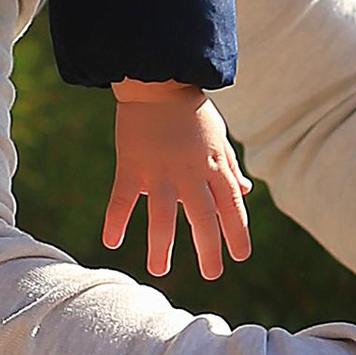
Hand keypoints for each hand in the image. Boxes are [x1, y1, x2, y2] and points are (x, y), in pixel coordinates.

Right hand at [105, 82, 253, 282]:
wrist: (158, 80)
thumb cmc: (192, 110)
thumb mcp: (218, 137)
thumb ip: (229, 167)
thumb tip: (244, 192)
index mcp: (214, 166)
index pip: (232, 207)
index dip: (238, 233)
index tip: (240, 256)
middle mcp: (190, 173)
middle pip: (203, 219)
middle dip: (208, 250)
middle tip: (211, 274)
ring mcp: (160, 171)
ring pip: (163, 216)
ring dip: (161, 246)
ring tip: (159, 270)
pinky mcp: (131, 166)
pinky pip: (122, 199)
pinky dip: (115, 220)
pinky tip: (110, 242)